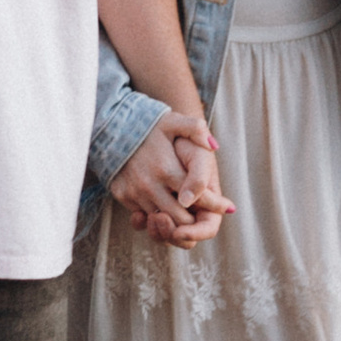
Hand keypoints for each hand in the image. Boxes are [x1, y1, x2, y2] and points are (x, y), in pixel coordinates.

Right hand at [109, 116, 232, 246]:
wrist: (112, 125)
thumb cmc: (149, 124)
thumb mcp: (174, 121)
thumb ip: (196, 130)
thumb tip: (213, 146)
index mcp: (166, 169)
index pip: (197, 198)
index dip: (215, 204)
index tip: (228, 206)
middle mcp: (149, 185)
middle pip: (180, 217)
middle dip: (195, 219)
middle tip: (206, 215)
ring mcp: (134, 192)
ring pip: (161, 219)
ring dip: (175, 219)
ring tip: (189, 212)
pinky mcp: (122, 195)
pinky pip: (143, 213)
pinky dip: (155, 212)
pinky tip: (166, 204)